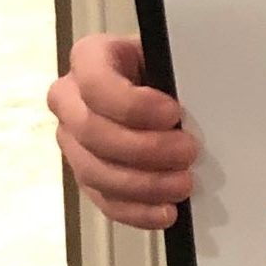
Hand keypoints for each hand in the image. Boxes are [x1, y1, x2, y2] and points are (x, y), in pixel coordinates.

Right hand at [47, 32, 197, 229]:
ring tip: (182, 184)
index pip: (95, 84)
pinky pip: (104, 200)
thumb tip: (196, 101)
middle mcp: (70, 100)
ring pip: (95, 172)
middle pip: (93, 133)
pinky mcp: (85, 174)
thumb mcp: (168, 54)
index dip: (134, 105)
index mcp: (89, 59)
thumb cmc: (162, 66)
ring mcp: (73, 141)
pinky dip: (136, 210)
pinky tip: (164, 211)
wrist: (154, 85)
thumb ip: (174, 70)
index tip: (172, 113)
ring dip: (143, 184)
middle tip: (187, 151)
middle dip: (145, 148)